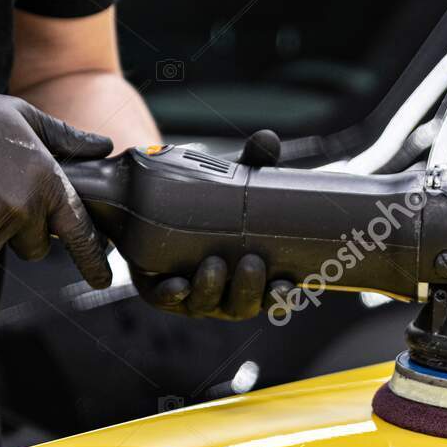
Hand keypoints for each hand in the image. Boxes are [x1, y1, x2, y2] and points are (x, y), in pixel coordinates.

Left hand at [132, 130, 292, 320]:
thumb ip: (254, 164)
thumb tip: (268, 140)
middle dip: (248, 290)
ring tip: (214, 265)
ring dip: (211, 289)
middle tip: (250, 263)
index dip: (281, 299)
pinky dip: (172, 294)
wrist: (164, 203)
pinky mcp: (161, 291)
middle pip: (241, 306)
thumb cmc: (214, 202)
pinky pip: (167, 299)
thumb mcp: (236, 183)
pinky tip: (178, 284)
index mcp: (254, 277)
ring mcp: (193, 295)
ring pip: (206, 303)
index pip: (274, 298)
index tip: (285, 285)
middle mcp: (226, 293)